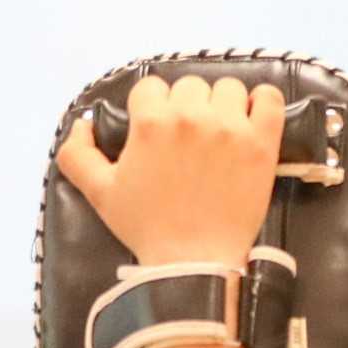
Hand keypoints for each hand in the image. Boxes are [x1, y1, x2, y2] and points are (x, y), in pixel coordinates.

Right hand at [56, 75, 286, 267]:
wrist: (195, 262)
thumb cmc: (147, 228)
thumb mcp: (99, 194)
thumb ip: (78, 155)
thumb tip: (82, 124)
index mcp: (151, 123)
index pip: (150, 88)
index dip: (151, 108)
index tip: (157, 131)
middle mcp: (191, 117)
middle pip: (190, 85)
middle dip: (186, 107)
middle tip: (188, 140)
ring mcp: (230, 128)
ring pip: (229, 88)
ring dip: (222, 105)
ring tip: (219, 133)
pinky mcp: (261, 144)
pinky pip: (269, 99)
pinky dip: (262, 102)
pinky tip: (252, 119)